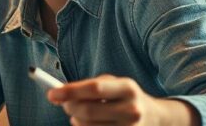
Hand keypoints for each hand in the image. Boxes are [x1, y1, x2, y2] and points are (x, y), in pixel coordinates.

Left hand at [46, 74, 163, 125]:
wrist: (154, 118)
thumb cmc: (123, 97)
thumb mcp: (112, 84)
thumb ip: (88, 86)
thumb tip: (58, 94)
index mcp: (128, 88)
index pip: (94, 89)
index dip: (70, 91)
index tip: (51, 94)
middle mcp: (132, 110)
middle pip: (88, 111)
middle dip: (70, 107)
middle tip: (64, 104)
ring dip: (76, 121)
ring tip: (79, 115)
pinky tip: (90, 124)